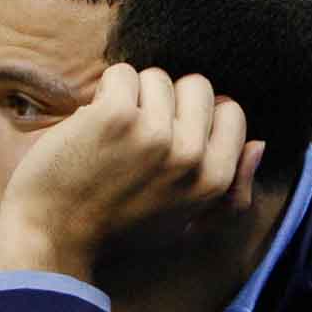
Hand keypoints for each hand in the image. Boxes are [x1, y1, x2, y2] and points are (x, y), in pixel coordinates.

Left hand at [0, 64, 264, 281]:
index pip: (229, 111)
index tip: (166, 138)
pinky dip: (104, 91)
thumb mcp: (185, 225)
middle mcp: (191, 156)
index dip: (196, 117)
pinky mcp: (116, 116)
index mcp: (214, 180)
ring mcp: (155, 133)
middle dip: (165, 102)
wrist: (52, 238)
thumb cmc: (117, 233)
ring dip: (131, 96)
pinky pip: (122, 73)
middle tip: (135, 136)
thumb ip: (230, 191)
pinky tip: (91, 123)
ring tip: (111, 133)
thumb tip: (258, 145)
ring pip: (157, 76)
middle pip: (197, 85)